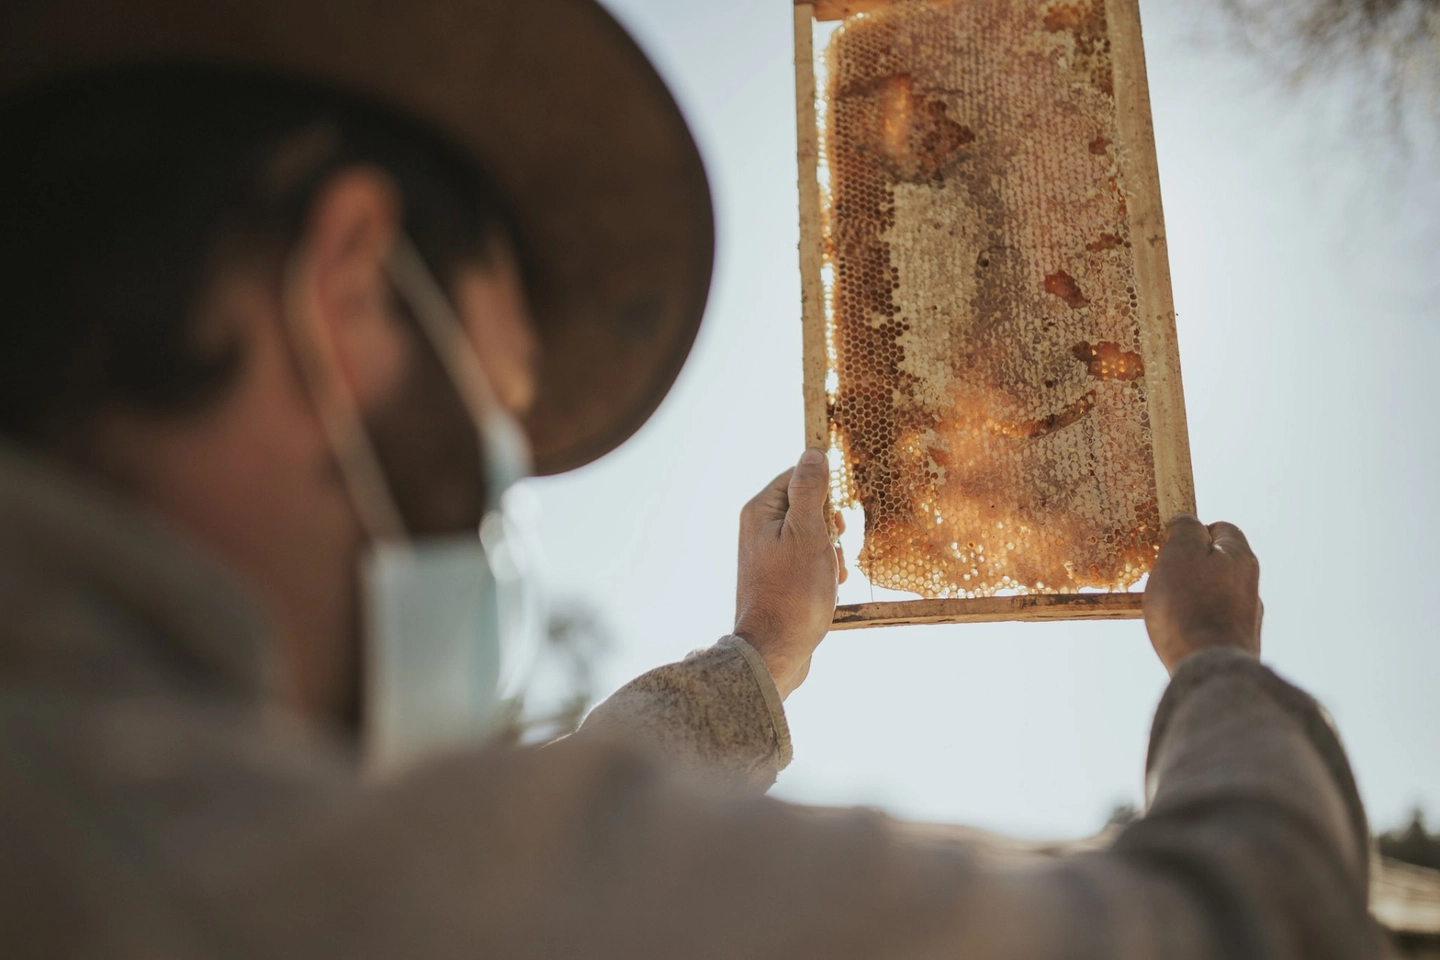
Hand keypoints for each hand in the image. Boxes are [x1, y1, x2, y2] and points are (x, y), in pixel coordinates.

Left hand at [734, 450, 841, 698]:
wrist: (777, 650)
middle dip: (830, 527)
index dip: (824, 493)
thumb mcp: (808, 534)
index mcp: (760, 512)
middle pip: (807, 506)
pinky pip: (809, 560)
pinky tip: (830, 587)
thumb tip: (813, 452)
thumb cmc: (794, 593)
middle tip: (835, 548)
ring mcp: (768, 555)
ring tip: (833, 574)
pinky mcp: (779, 578)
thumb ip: (810, 492)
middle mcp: (759, 530)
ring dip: (832, 551)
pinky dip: (825, 569)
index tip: (836, 518)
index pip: (797, 477)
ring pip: (813, 535)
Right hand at [1143, 515, 1263, 675]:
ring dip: (1193, 595)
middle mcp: (1250, 583)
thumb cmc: (1189, 606)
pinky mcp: (1238, 641)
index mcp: (1240, 556)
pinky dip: (1197, 621)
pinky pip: (1213, 621)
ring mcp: (1247, 615)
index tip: (1169, 548)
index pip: (1220, 527)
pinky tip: (1180, 631)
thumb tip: (1187, 522)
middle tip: (1164, 578)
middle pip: (1218, 562)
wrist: (1208, 666)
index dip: (1191, 533)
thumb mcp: (1179, 553)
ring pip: (1216, 593)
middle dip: (1191, 566)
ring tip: (1169, 609)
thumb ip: (1184, 529)